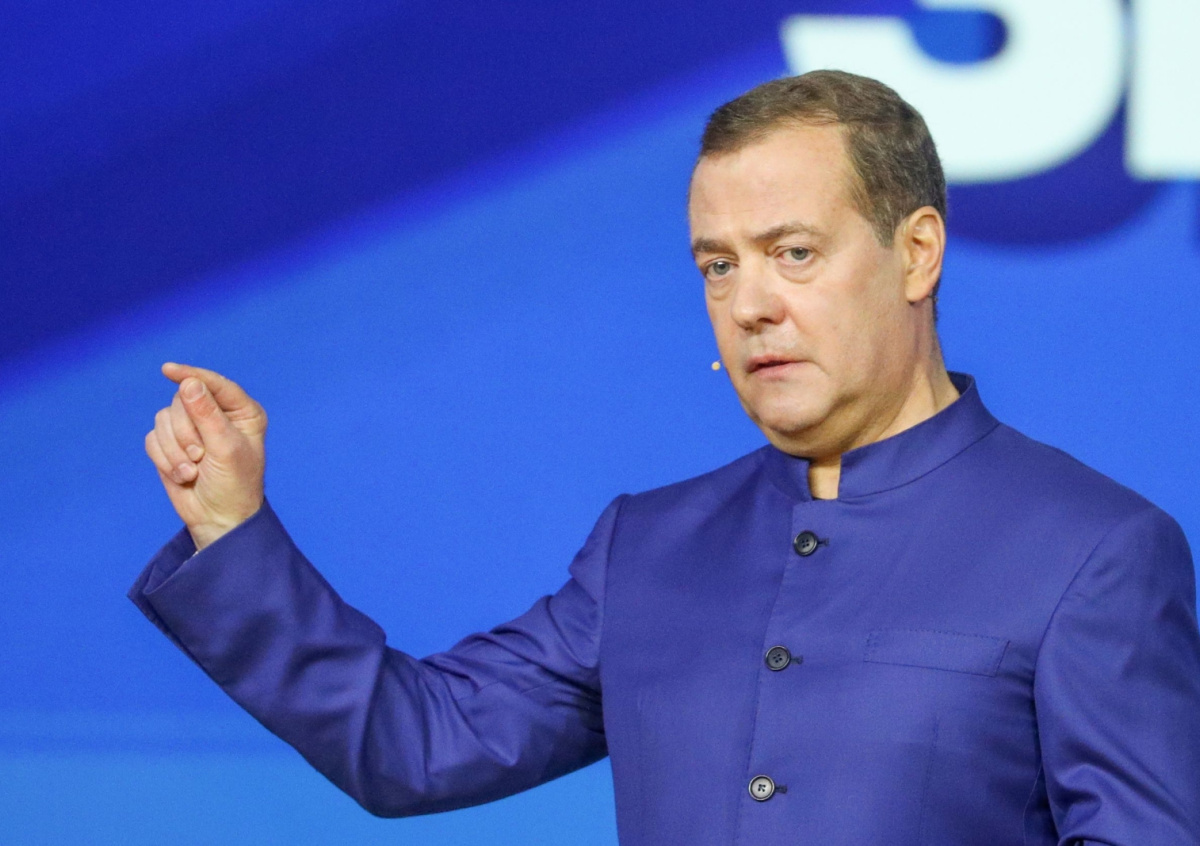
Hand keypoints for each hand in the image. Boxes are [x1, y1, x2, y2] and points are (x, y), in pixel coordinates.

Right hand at [145, 363, 267, 549]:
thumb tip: (189, 382)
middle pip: (182, 400)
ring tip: (193, 470)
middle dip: (186, 432)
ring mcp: (193, 429)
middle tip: (200, 456)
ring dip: (175, 450)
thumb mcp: (226, 448)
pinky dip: (164, 459)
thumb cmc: (234, 485)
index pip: (215, 384)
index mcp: (242, 412)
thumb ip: (207, 415)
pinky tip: (183, 475)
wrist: (218, 519)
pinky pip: (153, 438)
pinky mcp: (172, 445)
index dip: (191, 375)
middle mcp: (218, 415)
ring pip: (164, 418)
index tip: (169, 370)